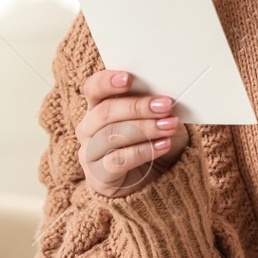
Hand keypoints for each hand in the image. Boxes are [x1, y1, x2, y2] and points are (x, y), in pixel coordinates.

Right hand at [75, 69, 188, 197]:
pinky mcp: (98, 178)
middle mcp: (88, 129)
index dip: (107, 81)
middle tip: (165, 105)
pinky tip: (164, 145)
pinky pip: (117, 160)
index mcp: (98, 107)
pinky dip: (144, 151)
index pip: (93, 88)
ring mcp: (89, 154)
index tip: (129, 78)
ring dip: (145, 128)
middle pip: (105, 112)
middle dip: (137, 107)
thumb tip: (165, 91)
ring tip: (170, 126)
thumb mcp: (159, 118)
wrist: (160, 179)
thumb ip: (154, 103)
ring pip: (112, 135)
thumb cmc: (156, 141)